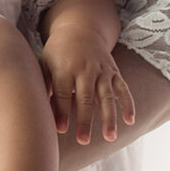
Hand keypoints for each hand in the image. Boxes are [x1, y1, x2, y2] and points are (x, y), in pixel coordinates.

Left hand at [41, 29, 136, 146]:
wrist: (80, 29)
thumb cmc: (57, 53)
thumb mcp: (45, 63)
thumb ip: (44, 86)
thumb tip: (39, 112)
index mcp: (64, 69)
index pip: (62, 93)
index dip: (62, 112)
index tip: (61, 130)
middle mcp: (84, 70)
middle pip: (85, 98)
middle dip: (85, 120)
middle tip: (83, 140)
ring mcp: (101, 71)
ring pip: (106, 96)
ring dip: (109, 117)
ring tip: (109, 138)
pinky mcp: (114, 72)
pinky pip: (123, 89)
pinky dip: (128, 104)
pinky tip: (130, 122)